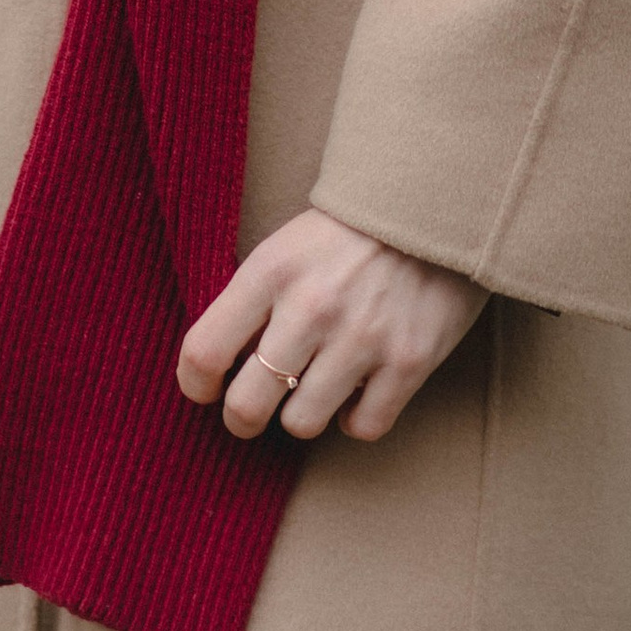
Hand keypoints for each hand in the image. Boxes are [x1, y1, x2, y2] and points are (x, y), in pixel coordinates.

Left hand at [177, 208, 487, 445]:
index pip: (204, 350)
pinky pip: (364, 427)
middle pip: (247, 404)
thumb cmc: (350, 231)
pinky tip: (358, 396)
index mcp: (271, 271)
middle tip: (252, 411)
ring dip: (302, 414)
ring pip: (301, 424)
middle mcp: (311, 308)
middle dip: (242, 417)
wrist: (435, 203)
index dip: (194, 383)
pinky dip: (357, 420)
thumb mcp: (287, 247)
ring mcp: (362, 338)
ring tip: (313, 391)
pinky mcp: (408, 361)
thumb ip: (254, 301)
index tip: (205, 389)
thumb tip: (221, 362)